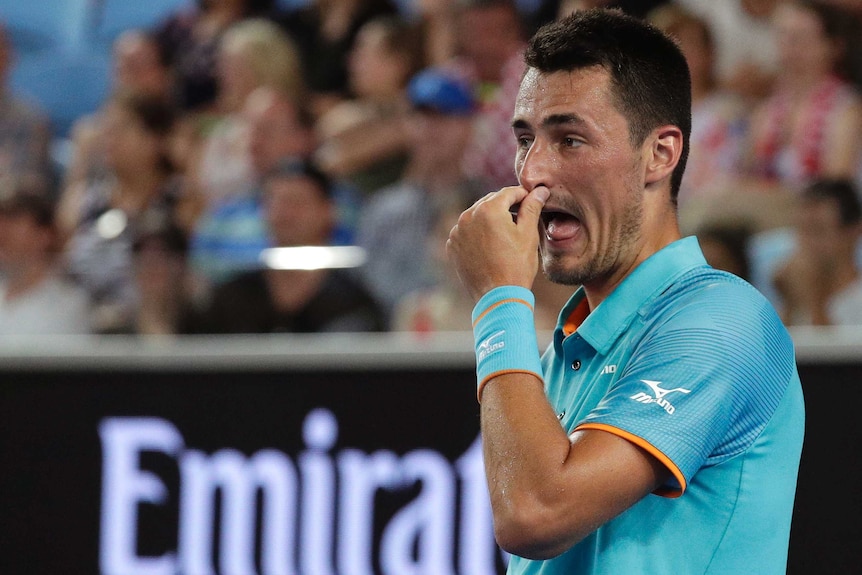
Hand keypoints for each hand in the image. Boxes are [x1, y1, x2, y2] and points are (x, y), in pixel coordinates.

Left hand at [446, 186, 549, 301]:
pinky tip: (490, 243)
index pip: (508, 193)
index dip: (523, 195)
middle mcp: (468, 216)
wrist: (498, 297)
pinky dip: (477, 232)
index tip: (532, 201)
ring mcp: (457, 231)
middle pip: (490, 202)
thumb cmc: (517, 266)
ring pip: (476, 215)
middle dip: (505, 206)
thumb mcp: (528, 234)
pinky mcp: (452, 245)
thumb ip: (532, 207)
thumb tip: (540, 190)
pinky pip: (466, 231)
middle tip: (520, 216)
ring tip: (505, 232)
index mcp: (488, 209)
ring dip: (490, 218)